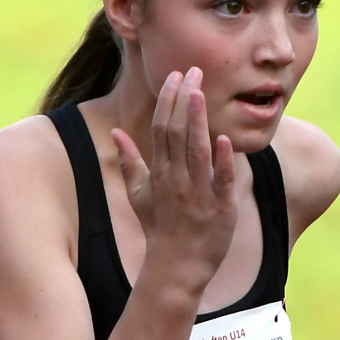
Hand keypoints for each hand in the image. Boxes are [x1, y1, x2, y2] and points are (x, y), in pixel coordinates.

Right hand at [110, 69, 236, 291]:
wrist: (176, 268)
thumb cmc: (159, 230)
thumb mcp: (138, 196)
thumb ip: (130, 162)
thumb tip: (116, 132)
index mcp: (159, 174)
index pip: (161, 129)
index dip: (168, 100)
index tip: (176, 75)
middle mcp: (176, 181)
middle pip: (178, 134)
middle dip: (185, 100)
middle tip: (195, 70)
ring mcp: (198, 195)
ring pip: (197, 152)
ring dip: (199, 121)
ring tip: (202, 92)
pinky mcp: (220, 210)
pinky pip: (221, 182)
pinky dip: (222, 162)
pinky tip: (223, 139)